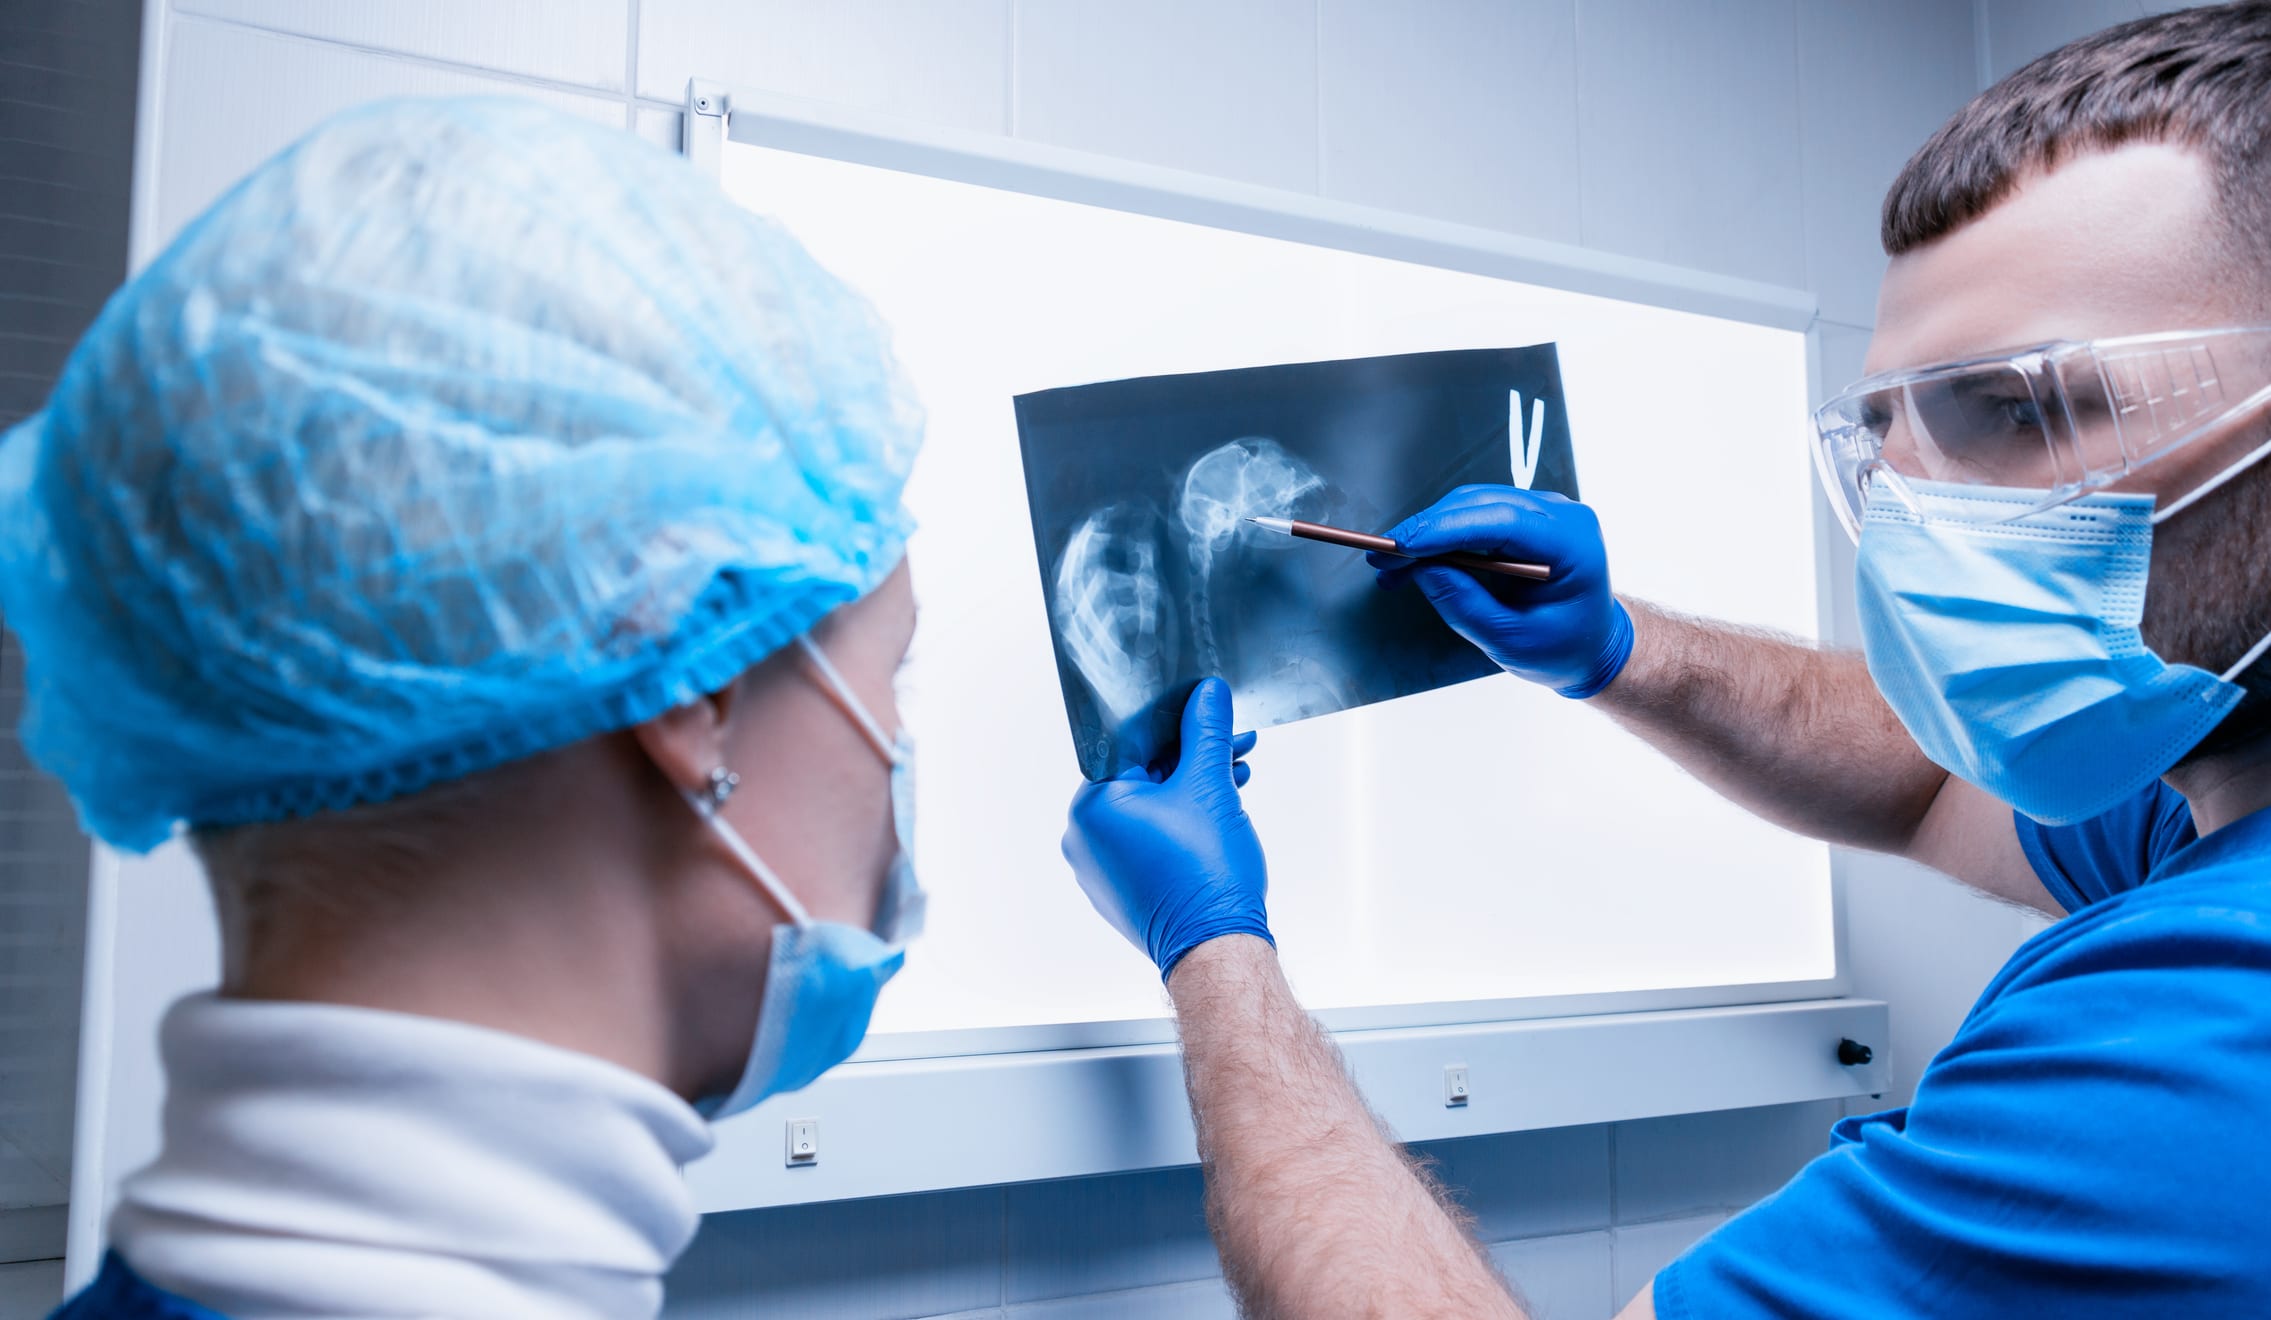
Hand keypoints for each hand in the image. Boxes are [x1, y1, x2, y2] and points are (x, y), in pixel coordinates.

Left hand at [1063, 676, 1269, 977]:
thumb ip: (1206, 732)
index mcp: (1091, 807)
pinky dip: (1183, 817)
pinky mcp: (1124, 888)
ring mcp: (1102, 867)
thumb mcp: (1209, 785)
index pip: (1128, 743)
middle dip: (1192, 754)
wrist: (1218, 949)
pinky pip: (1151, 836)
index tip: (1202, 706)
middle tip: (1231, 738)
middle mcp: (1085, 838)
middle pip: (1142, 773)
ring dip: (1194, 784)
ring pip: (1151, 804)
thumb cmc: (1205, 876)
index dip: (1172, 720)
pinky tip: (1221, 804)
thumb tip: (1208, 695)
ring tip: (1236, 771)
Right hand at [1369, 484, 1633, 697]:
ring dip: (1427, 533)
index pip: (1501, 521)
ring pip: (1470, 505)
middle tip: (1382, 559)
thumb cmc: (1562, 648)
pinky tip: (1414, 561)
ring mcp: (1543, 511)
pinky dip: (1441, 536)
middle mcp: (1560, 515)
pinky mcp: (1524, 517)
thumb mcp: (1512, 640)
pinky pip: (1475, 515)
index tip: (1401, 545)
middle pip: (1479, 506)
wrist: (1592, 644)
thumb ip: (1466, 605)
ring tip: (1391, 567)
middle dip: (1425, 531)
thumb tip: (1422, 570)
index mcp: (1571, 544)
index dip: (1446, 529)